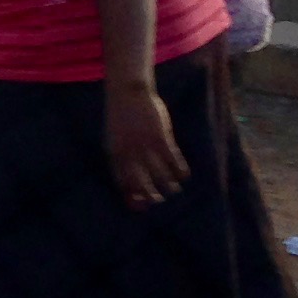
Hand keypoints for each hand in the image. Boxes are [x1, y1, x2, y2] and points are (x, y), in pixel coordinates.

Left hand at [104, 85, 188, 211]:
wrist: (127, 92)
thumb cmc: (120, 118)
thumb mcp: (113, 139)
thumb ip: (121, 158)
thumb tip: (128, 177)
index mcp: (114, 154)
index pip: (123, 182)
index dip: (133, 196)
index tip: (143, 205)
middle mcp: (129, 153)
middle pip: (141, 182)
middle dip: (151, 195)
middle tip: (160, 200)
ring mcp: (145, 146)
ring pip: (160, 174)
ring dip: (169, 185)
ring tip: (174, 189)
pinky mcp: (161, 137)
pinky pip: (173, 160)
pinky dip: (180, 170)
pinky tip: (184, 175)